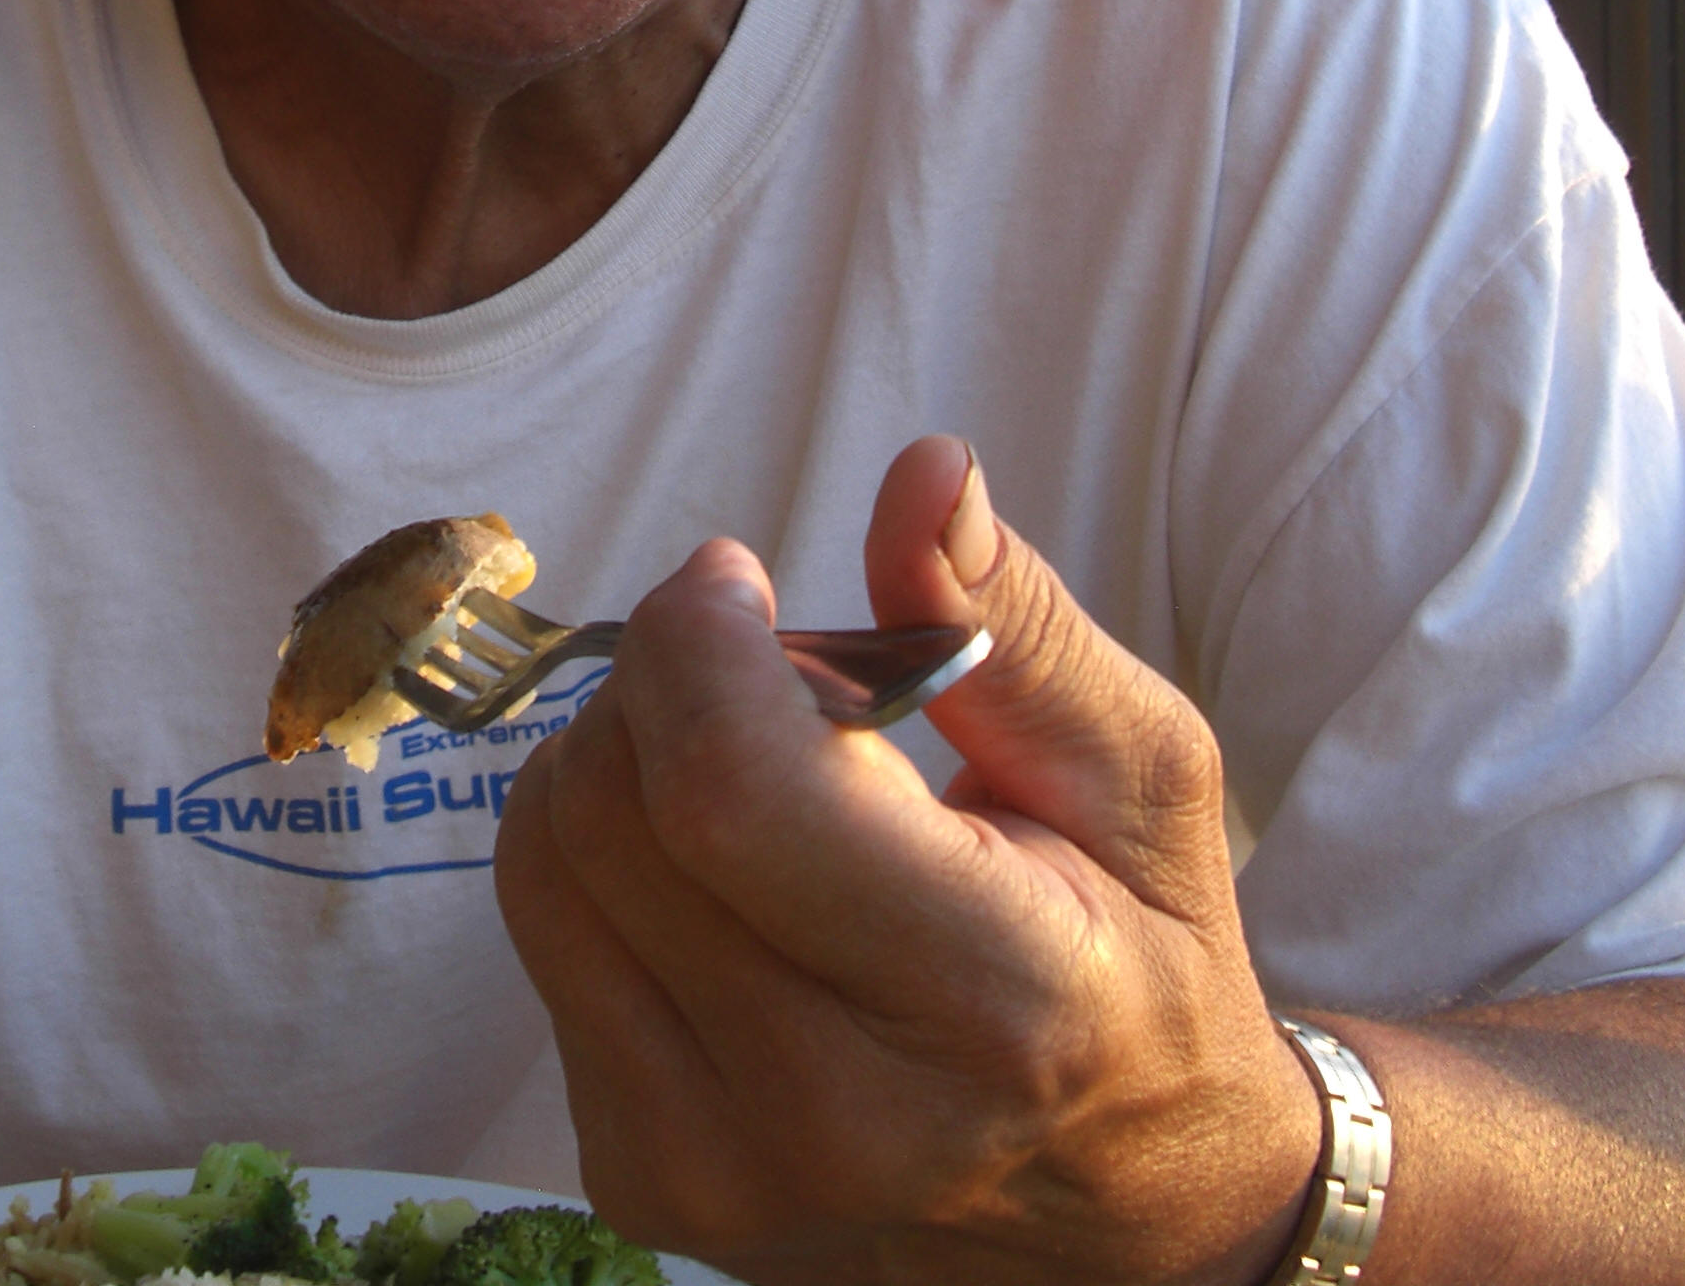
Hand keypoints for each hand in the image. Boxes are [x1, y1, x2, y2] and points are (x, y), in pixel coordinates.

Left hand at [493, 437, 1320, 1285]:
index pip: (732, 792)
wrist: (1123, 1212)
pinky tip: (720, 881)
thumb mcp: (1140, 778)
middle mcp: (838, 1117)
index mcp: (995, 1005)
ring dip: (615, 762)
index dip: (697, 644)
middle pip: (616, 811)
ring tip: (742, 769)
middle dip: (660, 683)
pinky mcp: (638, 1187)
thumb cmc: (1138, 958)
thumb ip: (1019, 625)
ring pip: (549, 866)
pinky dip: (608, 866)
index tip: (736, 587)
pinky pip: (544, 944)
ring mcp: (718, 1172)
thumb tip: (924, 472)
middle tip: (758, 673)